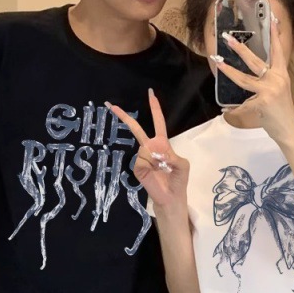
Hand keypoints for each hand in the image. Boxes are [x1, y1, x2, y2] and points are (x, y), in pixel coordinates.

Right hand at [106, 90, 189, 210]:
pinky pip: (142, 160)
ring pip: (145, 149)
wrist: (171, 198)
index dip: (155, 109)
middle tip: (111, 105)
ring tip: (161, 170)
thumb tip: (156, 150)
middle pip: (137, 129)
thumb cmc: (179, 180)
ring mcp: (142, 157)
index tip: (151, 94)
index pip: (158, 122)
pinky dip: (149, 166)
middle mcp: (150, 147)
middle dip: (125, 117)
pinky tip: (153, 173)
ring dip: (155, 159)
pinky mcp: (137, 167)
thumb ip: (172, 155)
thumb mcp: (182, 165)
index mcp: (162, 143)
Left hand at [211, 17, 293, 142]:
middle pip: (255, 61)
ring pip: (244, 78)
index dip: (275, 35)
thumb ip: (268, 80)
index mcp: (281, 74)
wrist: (288, 129)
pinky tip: (227, 110)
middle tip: (228, 38)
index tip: (272, 19)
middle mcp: (277, 79)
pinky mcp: (262, 102)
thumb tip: (254, 73)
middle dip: (240, 48)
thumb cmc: (281, 110)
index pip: (278, 51)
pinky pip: (243, 104)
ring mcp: (269, 91)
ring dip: (228, 70)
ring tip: (217, 61)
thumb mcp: (279, 90)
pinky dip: (234, 109)